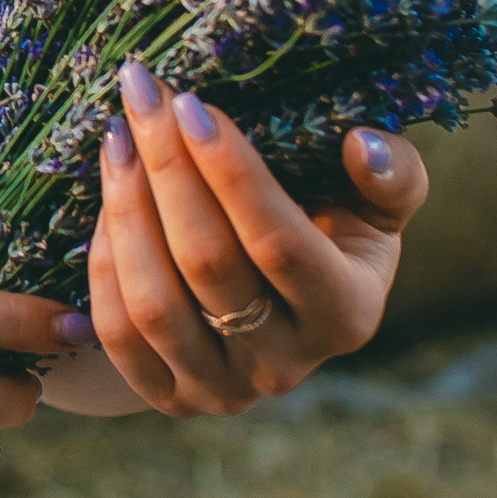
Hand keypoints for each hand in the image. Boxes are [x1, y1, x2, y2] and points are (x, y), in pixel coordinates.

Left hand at [84, 64, 427, 416]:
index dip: (230, 172)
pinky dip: (103, 263)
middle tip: (140, 98)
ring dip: (125, 211)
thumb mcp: (376, 204)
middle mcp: (287, 365)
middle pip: (208, 264)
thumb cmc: (331, 232)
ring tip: (117, 139)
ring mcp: (225, 390)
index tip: (188, 103)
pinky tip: (105, 201)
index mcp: (347, 313)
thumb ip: (393, 175)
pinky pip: (120, 334)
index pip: (278, 242)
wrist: (277, 308)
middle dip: (166, 170)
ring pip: (155, 304)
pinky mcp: (170, 399)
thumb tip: (361, 146)